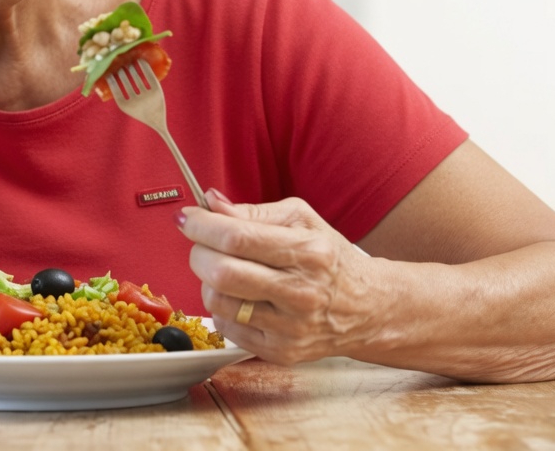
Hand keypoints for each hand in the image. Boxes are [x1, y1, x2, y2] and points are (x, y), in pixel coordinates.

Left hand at [178, 191, 381, 365]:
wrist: (368, 308)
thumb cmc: (330, 258)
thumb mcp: (301, 221)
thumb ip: (252, 212)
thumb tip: (210, 203)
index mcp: (308, 252)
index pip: (237, 238)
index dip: (201, 225)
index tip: (186, 218)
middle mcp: (301, 293)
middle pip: (221, 273)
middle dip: (198, 252)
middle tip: (202, 244)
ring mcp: (291, 328)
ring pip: (217, 302)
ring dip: (208, 281)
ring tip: (225, 271)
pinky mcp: (281, 351)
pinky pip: (226, 327)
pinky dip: (223, 307)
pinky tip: (241, 297)